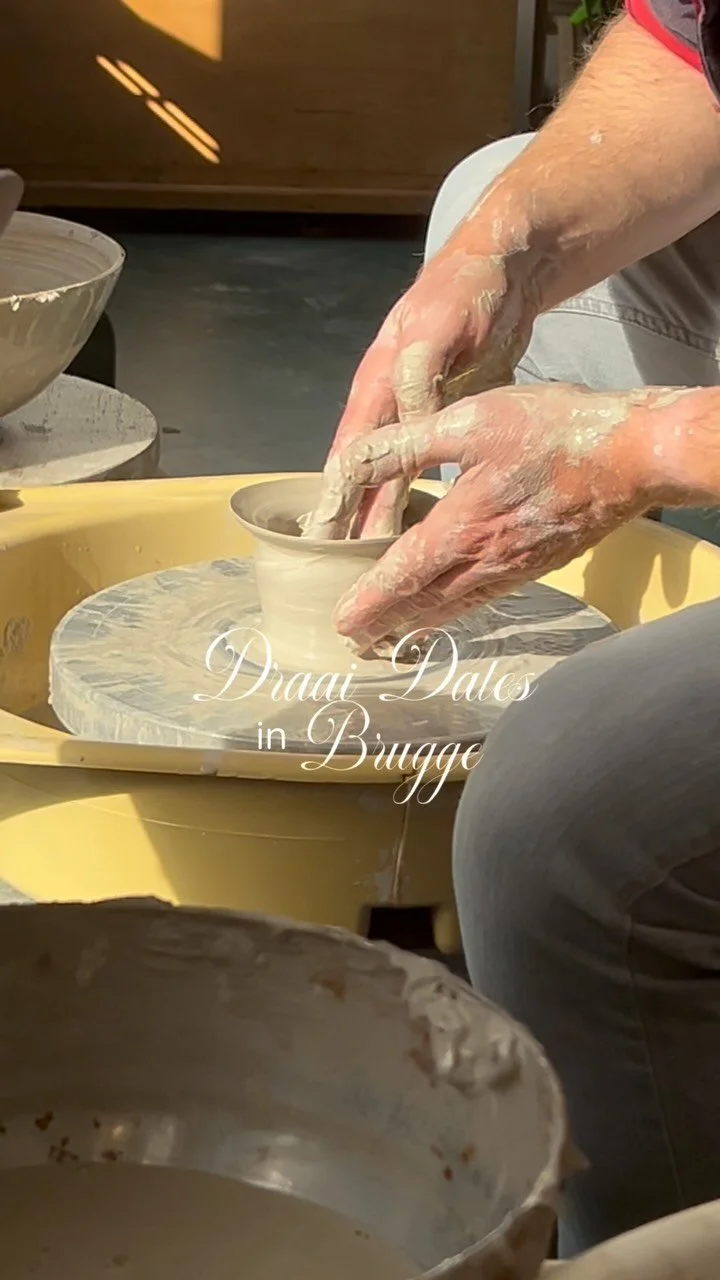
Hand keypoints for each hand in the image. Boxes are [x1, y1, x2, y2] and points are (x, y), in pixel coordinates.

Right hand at [306, 242, 536, 539]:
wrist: (505, 266)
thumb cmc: (464, 292)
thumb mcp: (437, 332)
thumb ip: (420, 379)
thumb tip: (408, 428)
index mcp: (379, 384)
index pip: (348, 454)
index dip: (335, 499)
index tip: (322, 542)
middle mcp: (390, 405)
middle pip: (364, 475)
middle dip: (350, 521)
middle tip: (341, 571)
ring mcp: (418, 413)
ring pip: (393, 477)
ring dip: (382, 516)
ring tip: (374, 563)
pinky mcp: (449, 417)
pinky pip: (425, 468)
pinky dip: (417, 499)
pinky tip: (421, 529)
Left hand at [329, 383, 675, 649]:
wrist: (630, 456)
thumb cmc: (553, 431)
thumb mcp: (470, 421)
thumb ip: (407, 445)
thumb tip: (354, 461)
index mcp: (460, 528)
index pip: (401, 576)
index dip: (369, 602)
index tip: (343, 623)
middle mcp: (483, 559)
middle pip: (423, 602)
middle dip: (386, 623)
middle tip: (354, 641)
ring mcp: (513, 567)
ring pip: (455, 605)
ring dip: (419, 623)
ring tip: (391, 636)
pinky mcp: (537, 564)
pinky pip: (484, 598)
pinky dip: (456, 612)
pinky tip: (450, 609)